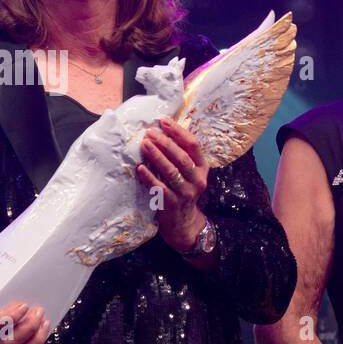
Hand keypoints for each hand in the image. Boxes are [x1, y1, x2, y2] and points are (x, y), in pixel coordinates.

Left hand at [137, 117, 209, 251]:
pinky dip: (149, 177)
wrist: (183, 222)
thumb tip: (162, 130)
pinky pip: (160, 188)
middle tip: (150, 133)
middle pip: (182, 157)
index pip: (194, 145)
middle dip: (165, 143)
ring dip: (157, 157)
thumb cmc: (181, 190)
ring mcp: (187, 192)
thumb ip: (180, 155)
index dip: (179, 132)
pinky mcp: (174, 204)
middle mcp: (198, 179)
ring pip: (172, 171)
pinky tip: (139, 168)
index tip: (164, 121)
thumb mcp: (188, 173)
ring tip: (144, 145)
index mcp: (202, 167)